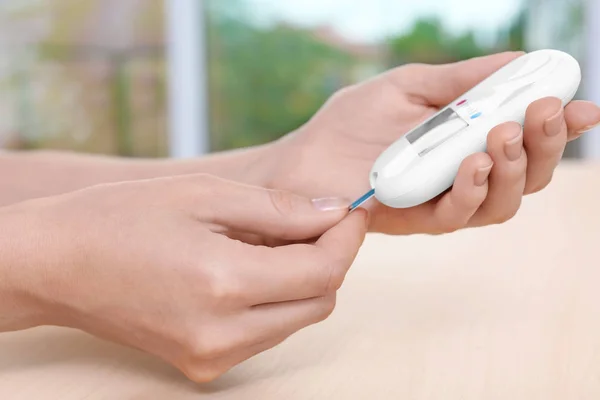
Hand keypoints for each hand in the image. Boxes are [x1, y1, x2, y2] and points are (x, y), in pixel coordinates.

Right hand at [0, 175, 366, 381]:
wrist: (58, 265)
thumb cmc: (121, 218)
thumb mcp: (202, 194)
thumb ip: (278, 209)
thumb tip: (333, 213)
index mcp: (222, 284)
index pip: (321, 271)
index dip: (347, 238)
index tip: (352, 210)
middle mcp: (223, 334)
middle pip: (319, 302)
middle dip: (331, 259)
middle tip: (318, 221)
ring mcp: (212, 358)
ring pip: (297, 320)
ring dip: (304, 280)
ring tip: (276, 240)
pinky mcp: (202, 366)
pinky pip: (266, 333)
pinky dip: (276, 300)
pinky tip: (253, 268)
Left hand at [265, 52, 599, 233]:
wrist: (304, 159)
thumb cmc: (352, 123)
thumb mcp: (410, 86)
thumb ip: (461, 80)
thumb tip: (521, 61)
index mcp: (470, 139)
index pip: (526, 136)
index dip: (559, 125)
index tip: (583, 106)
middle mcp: (466, 174)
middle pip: (527, 172)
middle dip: (543, 143)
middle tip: (539, 113)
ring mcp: (445, 201)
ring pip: (504, 200)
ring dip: (512, 168)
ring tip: (502, 135)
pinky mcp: (420, 221)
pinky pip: (459, 215)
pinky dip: (472, 191)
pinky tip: (470, 165)